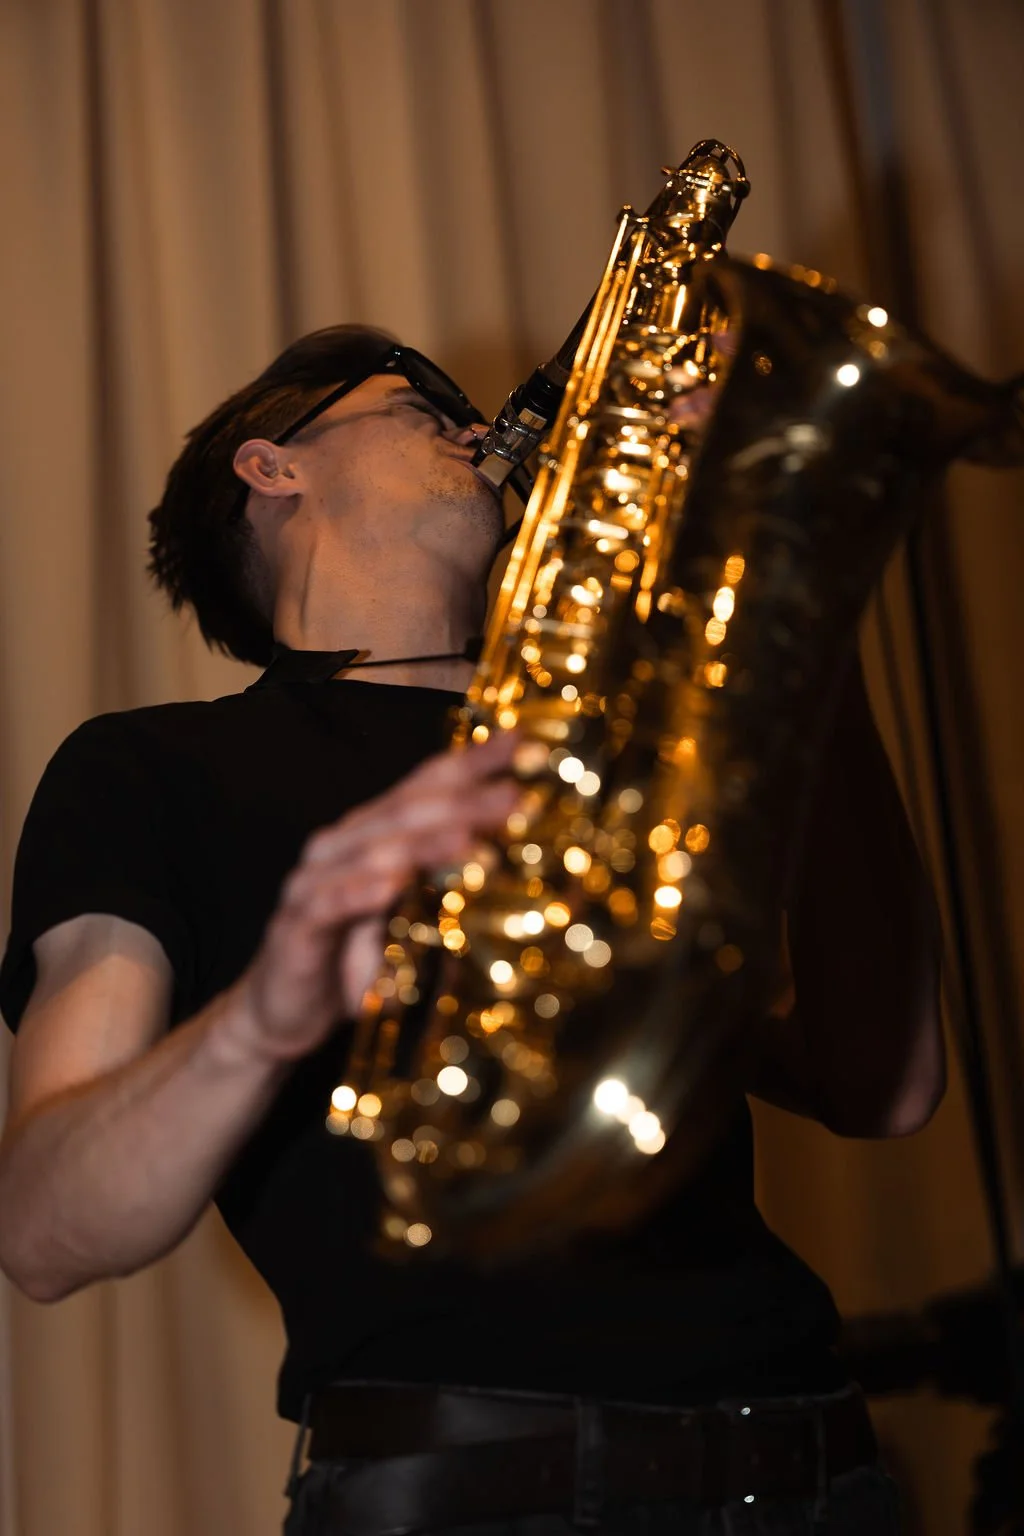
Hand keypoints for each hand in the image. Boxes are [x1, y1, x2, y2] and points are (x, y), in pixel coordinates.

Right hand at [235, 731, 518, 1061]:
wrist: (286, 1007)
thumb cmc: (355, 953)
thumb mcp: (412, 915)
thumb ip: (449, 886)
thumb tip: (520, 867)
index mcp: (376, 831)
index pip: (428, 783)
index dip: (473, 761)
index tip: (522, 742)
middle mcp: (344, 843)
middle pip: (409, 811)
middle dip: (466, 802)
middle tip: (516, 798)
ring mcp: (315, 879)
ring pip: (374, 850)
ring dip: (424, 845)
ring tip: (470, 839)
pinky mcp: (296, 923)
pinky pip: (329, 902)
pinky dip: (359, 892)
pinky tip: (391, 885)